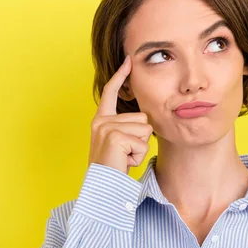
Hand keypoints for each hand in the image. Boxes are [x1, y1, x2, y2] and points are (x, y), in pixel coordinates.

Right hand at [87, 55, 152, 174]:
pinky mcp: (115, 137)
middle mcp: (101, 121)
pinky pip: (143, 143)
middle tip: (125, 153)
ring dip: (140, 148)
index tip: (128, 60)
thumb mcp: (119, 142)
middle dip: (141, 138)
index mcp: (101, 119)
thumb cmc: (113, 167)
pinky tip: (124, 162)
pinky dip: (138, 156)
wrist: (101, 187)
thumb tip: (145, 120)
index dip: (120, 76)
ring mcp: (107, 128)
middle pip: (142, 118)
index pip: (111, 92)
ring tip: (124, 158)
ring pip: (145, 129)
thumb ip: (127, 127)